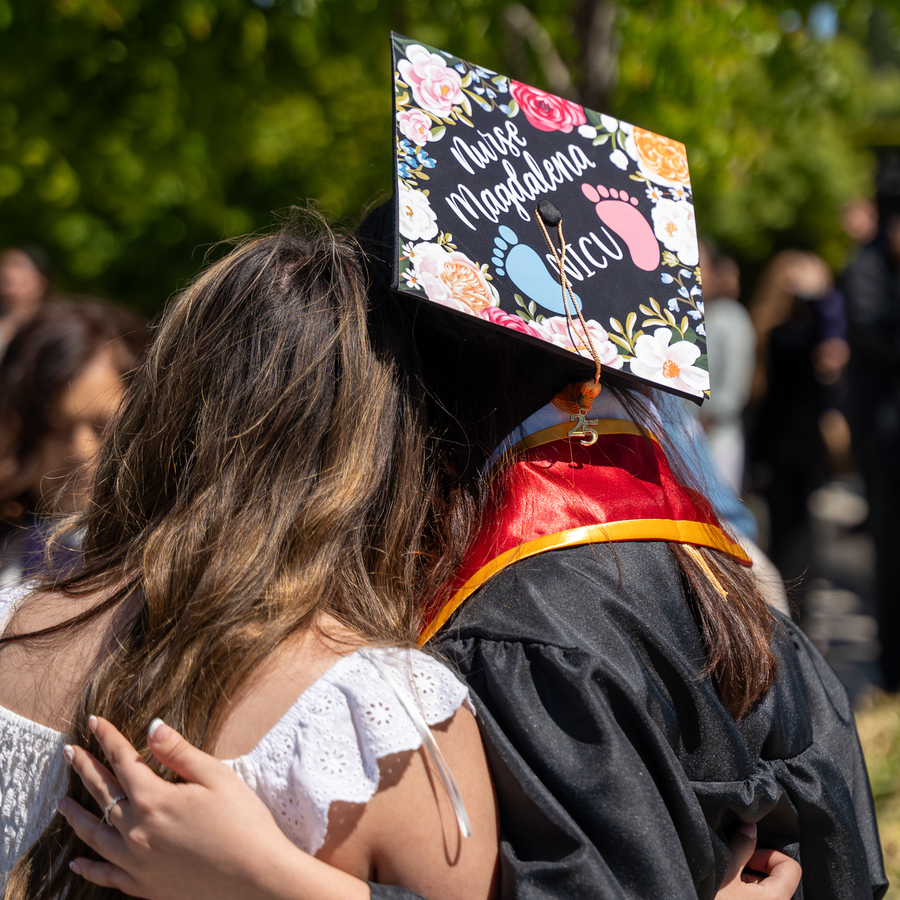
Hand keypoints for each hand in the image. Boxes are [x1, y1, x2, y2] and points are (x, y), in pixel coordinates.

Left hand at [58, 716, 367, 899]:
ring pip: (95, 836)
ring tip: (62, 803)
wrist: (256, 877)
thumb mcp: (215, 777)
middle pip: (103, 794)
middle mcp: (136, 832)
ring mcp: (137, 862)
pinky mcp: (145, 886)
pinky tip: (78, 861)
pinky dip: (89, 867)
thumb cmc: (243, 822)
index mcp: (155, 800)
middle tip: (69, 752)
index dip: (108, 739)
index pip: (122, 762)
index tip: (94, 722)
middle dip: (85, 769)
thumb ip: (179, 753)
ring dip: (77, 816)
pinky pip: (106, 876)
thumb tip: (152, 729)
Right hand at [716, 823, 801, 898]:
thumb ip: (739, 849)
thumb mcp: (724, 875)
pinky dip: (745, 893)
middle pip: (775, 878)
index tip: (745, 856)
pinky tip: (724, 895)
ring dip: (746, 881)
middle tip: (730, 869)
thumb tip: (750, 828)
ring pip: (764, 891)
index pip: (790, 866)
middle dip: (753, 867)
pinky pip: (757, 899)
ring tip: (724, 884)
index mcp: (778, 898)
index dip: (767, 855)